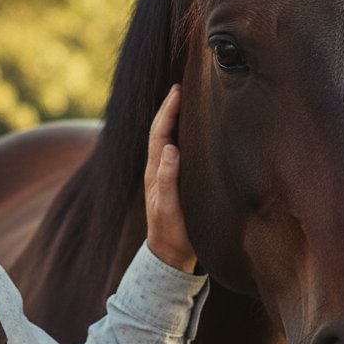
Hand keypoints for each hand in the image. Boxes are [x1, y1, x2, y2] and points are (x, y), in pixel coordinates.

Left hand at [144, 85, 196, 272]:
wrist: (170, 257)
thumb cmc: (171, 233)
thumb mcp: (169, 208)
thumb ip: (167, 179)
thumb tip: (169, 147)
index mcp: (155, 172)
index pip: (160, 133)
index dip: (167, 111)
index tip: (177, 90)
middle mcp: (157, 170)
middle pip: (160, 132)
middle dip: (169, 109)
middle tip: (180, 87)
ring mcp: (163, 176)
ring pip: (166, 140)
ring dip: (173, 120)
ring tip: (184, 102)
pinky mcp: (172, 183)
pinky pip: (174, 151)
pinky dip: (180, 136)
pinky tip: (189, 132)